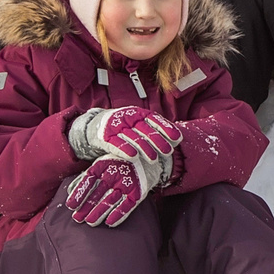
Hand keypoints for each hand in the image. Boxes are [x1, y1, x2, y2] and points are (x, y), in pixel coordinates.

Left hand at [64, 157, 148, 227]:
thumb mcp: (101, 165)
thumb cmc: (118, 164)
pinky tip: (109, 222)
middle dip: (86, 207)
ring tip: (90, 222)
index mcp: (103, 166)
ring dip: (99, 212)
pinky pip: (127, 204)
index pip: (88, 180)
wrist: (144, 158)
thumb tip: (69, 191)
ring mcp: (126, 182)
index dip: (79, 193)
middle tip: (77, 219)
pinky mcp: (137, 191)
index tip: (71, 206)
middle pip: (98, 193)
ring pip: (110, 200)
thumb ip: (86, 178)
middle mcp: (114, 174)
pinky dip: (118, 214)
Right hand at [69, 107, 187, 188]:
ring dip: (144, 148)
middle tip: (168, 151)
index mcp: (139, 113)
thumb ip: (156, 130)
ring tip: (154, 159)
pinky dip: (125, 150)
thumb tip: (178, 139)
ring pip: (132, 137)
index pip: (155, 119)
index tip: (177, 138)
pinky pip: (116, 144)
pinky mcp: (105, 136)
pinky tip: (133, 157)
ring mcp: (116, 126)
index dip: (166, 129)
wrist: (96, 126)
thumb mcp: (139, 125)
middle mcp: (128, 117)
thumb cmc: (124, 128)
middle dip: (157, 141)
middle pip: (145, 129)